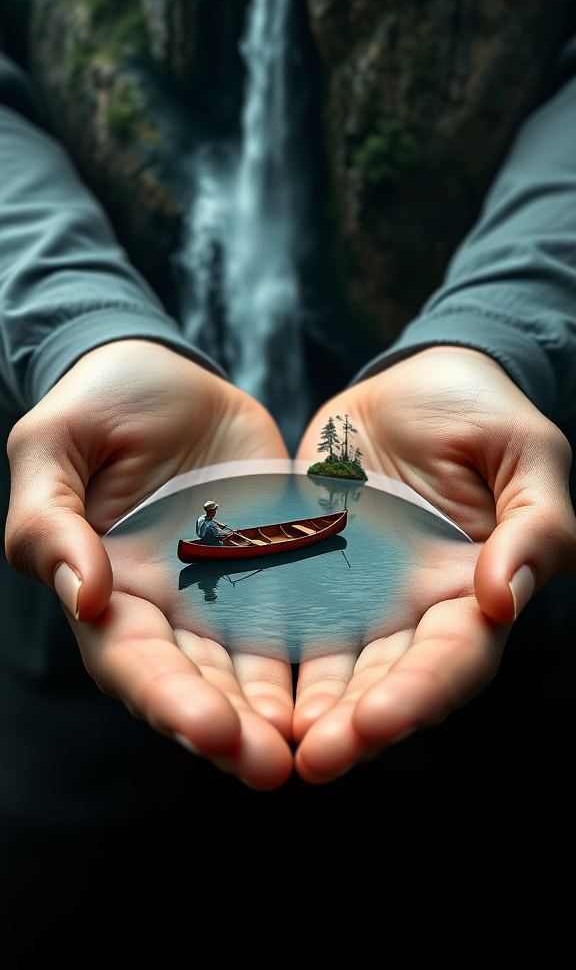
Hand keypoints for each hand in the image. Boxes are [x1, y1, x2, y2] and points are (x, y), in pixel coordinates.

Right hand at [6, 340, 293, 788]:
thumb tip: (86, 597)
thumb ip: (51, 523)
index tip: (213, 730)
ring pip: (250, 669)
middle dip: (232, 729)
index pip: (133, 661)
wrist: (167, 371)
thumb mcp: (53, 447)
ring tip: (318, 747)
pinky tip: (348, 689)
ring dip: (278, 712)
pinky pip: (297, 620)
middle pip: (196, 684)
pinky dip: (316, 659)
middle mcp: (165, 607)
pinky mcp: (273, 568)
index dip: (169, 700)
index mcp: (106, 590)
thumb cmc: (96, 403)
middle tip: (273, 767)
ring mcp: (222, 592)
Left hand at [293, 346, 575, 782]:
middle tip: (312, 759)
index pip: (454, 658)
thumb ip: (534, 526)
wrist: (412, 379)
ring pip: (333, 667)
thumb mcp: (527, 454)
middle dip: (354, 725)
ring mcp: (360, 594)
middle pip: (388, 681)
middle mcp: (416, 607)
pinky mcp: (309, 571)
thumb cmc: (481, 410)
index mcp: (475, 589)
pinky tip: (233, 685)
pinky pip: (284, 619)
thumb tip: (505, 599)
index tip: (374, 722)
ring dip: (305, 710)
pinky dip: (264, 657)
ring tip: (266, 743)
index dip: (419, 694)